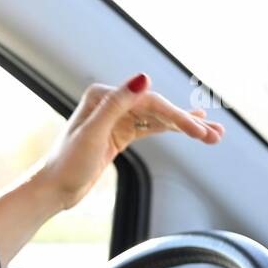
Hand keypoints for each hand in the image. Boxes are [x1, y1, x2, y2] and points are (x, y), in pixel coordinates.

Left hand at [32, 74, 224, 210]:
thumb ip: (117, 105)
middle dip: (187, 122)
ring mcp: (116, 118)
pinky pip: (151, 128)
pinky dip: (172, 130)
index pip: (150, 101)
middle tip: (215, 135)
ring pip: (158, 118)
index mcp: (102, 95)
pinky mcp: (120, 134)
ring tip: (214, 135)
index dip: (177, 115)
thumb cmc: (68, 163)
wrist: (53, 189)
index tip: (199, 130)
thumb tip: (144, 78)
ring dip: (185, 127)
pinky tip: (192, 130)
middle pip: (158, 108)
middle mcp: (110, 102)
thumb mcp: (92, 134)